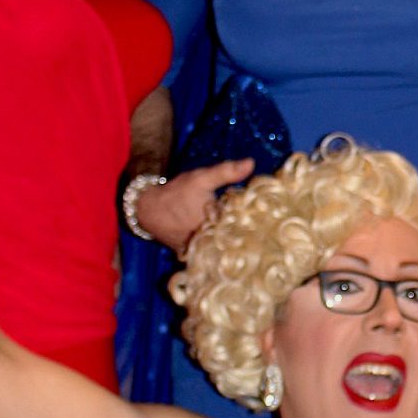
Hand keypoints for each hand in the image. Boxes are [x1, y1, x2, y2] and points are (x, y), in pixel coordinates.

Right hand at [134, 160, 254, 251]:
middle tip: (262, 228)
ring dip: (234, 241)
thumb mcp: (202, 179)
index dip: (259, 223)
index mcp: (217, 224)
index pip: (247, 227)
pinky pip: (211, 254)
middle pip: (237, 240)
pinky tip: (227, 240)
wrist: (148, 210)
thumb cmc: (177, 193)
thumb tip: (251, 162)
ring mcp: (201, 251)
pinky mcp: (193, 255)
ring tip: (250, 237)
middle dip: (248, 234)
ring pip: (225, 248)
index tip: (269, 218)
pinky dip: (218, 247)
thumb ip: (227, 172)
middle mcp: (211, 242)